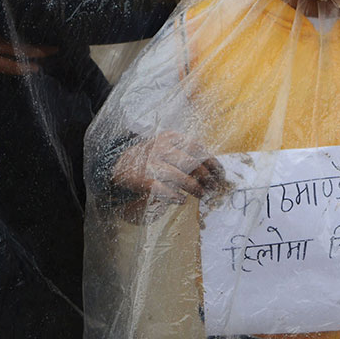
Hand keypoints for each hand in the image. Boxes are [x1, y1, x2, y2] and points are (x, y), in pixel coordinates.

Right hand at [111, 131, 226, 205]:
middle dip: (205, 177)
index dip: (211, 162)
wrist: (119, 164)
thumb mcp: (168, 150)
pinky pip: (162, 189)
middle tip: (214, 188)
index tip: (220, 174)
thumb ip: (187, 155)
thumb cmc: (152, 159)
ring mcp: (151, 163)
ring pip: (179, 176)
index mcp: (170, 138)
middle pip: (191, 162)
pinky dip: (174, 196)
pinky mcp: (142, 179)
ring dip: (194, 188)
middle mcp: (161, 148)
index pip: (197, 148)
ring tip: (201, 195)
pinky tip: (182, 200)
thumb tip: (214, 171)